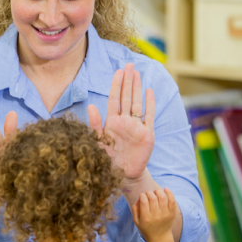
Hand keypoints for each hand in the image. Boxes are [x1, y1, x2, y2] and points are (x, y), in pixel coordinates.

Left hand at [88, 63, 155, 179]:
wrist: (124, 175)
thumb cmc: (108, 160)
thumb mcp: (98, 143)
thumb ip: (95, 125)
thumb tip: (91, 106)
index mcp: (112, 122)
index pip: (115, 99)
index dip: (116, 85)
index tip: (118, 71)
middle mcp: (125, 121)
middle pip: (127, 97)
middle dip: (128, 81)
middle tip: (129, 65)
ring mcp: (137, 126)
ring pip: (137, 103)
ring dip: (137, 88)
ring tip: (137, 73)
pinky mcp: (147, 134)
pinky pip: (149, 116)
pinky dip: (150, 103)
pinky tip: (149, 91)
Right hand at [131, 188, 175, 240]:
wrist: (160, 237)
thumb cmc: (146, 228)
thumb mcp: (136, 221)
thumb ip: (135, 209)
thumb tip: (139, 198)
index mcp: (146, 218)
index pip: (144, 201)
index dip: (142, 195)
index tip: (142, 195)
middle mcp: (156, 216)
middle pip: (152, 198)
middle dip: (149, 192)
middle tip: (148, 194)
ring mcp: (165, 214)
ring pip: (162, 197)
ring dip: (158, 191)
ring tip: (156, 192)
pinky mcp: (172, 213)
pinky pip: (172, 201)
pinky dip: (169, 193)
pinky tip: (165, 189)